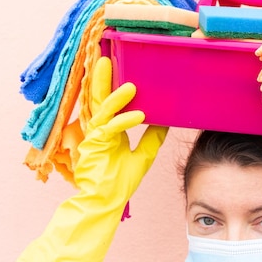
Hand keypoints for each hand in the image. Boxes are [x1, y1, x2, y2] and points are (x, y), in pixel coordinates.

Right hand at [76, 56, 168, 205]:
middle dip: (101, 79)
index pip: (108, 102)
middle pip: (98, 98)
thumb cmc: (119, 182)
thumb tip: (166, 121)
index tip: (116, 65)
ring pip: (102, 109)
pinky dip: (124, 121)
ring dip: (116, 96)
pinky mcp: (94, 147)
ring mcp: (94, 137)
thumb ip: (152, 137)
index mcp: (107, 129)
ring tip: (131, 85)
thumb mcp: (144, 155)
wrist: (106, 203)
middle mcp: (98, 129)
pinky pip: (110, 129)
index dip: (110, 84)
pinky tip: (139, 115)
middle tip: (106, 58)